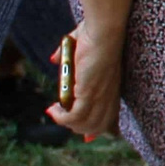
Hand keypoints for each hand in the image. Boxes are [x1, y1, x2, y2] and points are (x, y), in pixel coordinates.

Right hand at [47, 24, 122, 141]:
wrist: (103, 30)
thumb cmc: (95, 33)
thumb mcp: (80, 46)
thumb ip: (67, 54)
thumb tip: (55, 59)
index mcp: (112, 88)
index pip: (109, 118)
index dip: (96, 129)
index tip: (86, 135)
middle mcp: (109, 96)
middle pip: (97, 126)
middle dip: (77, 127)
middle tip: (61, 116)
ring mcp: (101, 96)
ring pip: (86, 125)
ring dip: (67, 123)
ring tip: (55, 111)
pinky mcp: (90, 93)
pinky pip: (75, 116)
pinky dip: (62, 117)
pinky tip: (52, 108)